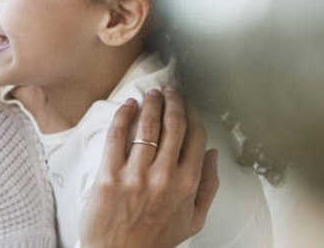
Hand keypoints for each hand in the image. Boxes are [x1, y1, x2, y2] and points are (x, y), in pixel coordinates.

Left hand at [80, 87, 218, 247]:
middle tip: (168, 90)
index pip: (195, 137)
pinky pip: (118, 136)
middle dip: (172, 101)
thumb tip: (213, 155)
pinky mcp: (110, 176)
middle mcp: (165, 177)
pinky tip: (128, 106)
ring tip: (150, 93)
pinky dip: (124, 115)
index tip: (187, 104)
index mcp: (187, 185)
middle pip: (173, 125)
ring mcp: (136, 176)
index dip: (192, 114)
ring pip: (148, 126)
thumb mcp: (194, 220)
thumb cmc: (154, 241)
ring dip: (151, 103)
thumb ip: (208, 187)